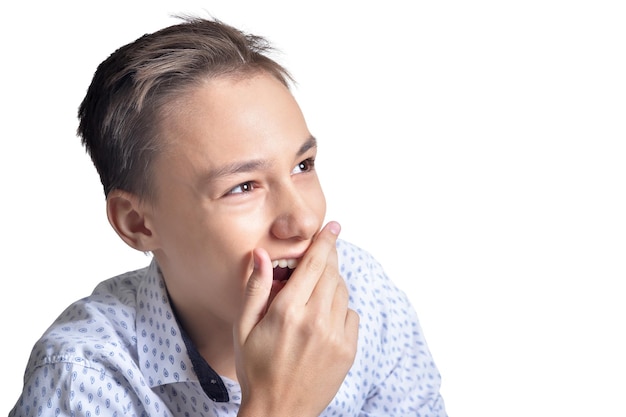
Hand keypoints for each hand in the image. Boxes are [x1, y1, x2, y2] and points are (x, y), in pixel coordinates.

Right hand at [234, 221, 359, 416]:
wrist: (279, 412)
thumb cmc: (256, 369)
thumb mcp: (243, 327)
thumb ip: (255, 287)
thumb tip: (260, 253)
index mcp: (287, 311)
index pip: (313, 264)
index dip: (325, 241)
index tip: (334, 226)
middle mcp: (315, 320)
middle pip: (332, 273)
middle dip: (328, 259)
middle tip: (321, 255)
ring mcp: (335, 336)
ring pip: (342, 292)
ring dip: (331, 285)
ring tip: (312, 298)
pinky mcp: (348, 350)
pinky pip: (351, 315)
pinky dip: (340, 310)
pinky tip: (322, 321)